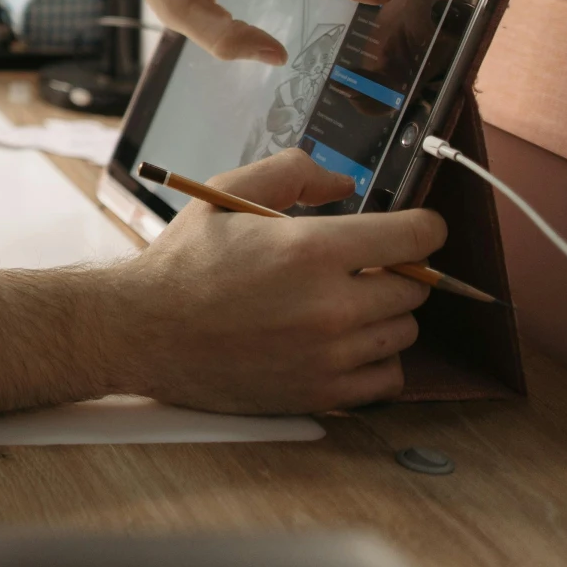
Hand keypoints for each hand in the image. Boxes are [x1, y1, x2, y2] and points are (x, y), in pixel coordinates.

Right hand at [106, 150, 444, 414]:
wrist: (144, 330)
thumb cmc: (183, 263)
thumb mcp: (226, 193)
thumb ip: (291, 173)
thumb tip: (344, 182)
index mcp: (312, 250)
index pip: (417, 236)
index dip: (423, 226)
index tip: (415, 228)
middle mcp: (331, 306)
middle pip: (416, 287)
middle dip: (395, 270)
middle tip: (359, 266)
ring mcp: (329, 355)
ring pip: (405, 331)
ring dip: (385, 314)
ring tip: (344, 303)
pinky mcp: (322, 393)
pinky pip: (389, 378)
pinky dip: (376, 359)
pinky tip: (343, 342)